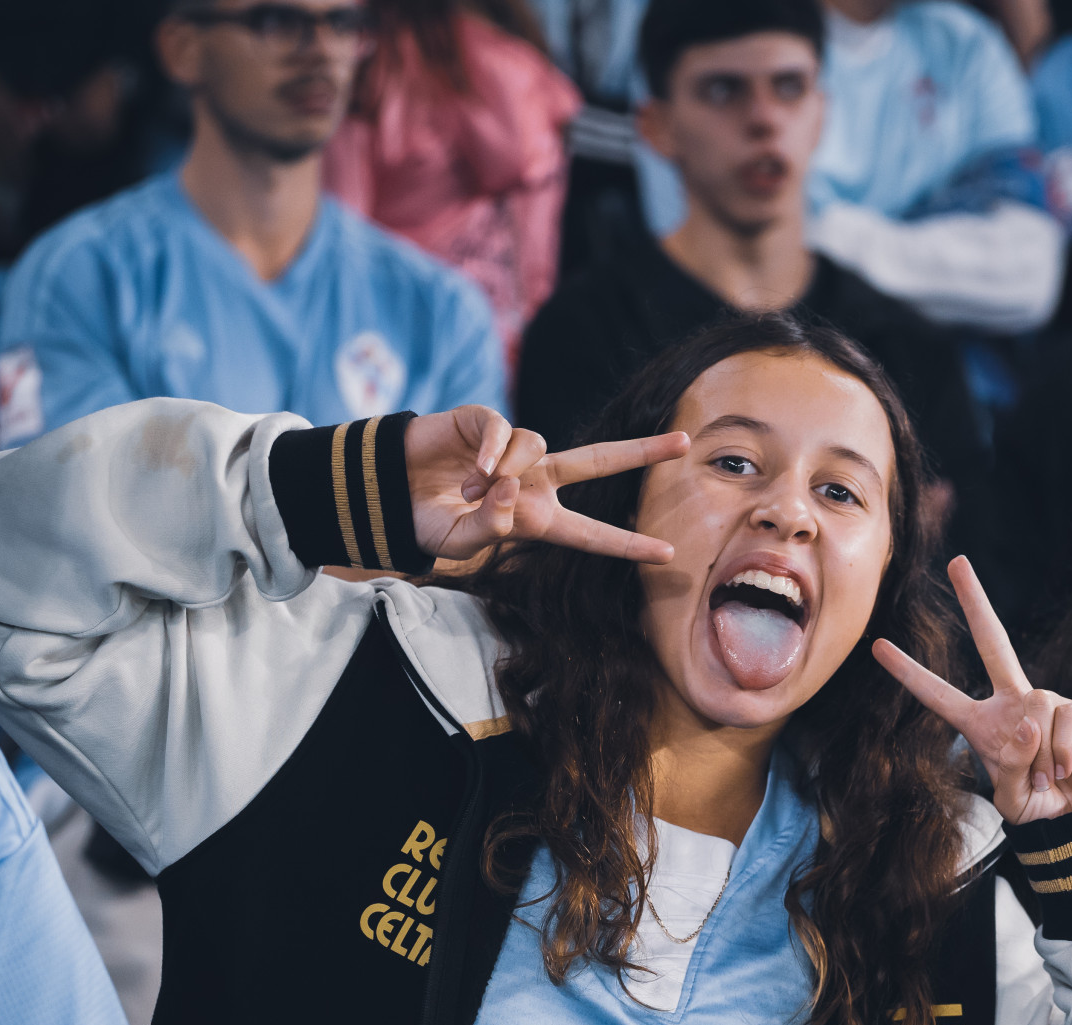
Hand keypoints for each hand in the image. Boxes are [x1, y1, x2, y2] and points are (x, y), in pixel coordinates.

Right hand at [404, 407, 685, 565]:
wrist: (386, 492)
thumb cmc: (425, 522)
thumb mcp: (458, 542)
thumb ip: (488, 528)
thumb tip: (511, 491)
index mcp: (536, 519)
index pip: (591, 533)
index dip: (627, 544)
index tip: (668, 554)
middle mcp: (535, 481)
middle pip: (600, 462)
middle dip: (642, 453)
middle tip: (685, 442)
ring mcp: (513, 451)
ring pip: (539, 445)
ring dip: (508, 470)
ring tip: (472, 491)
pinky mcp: (484, 423)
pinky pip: (504, 430)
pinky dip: (494, 450)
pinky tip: (474, 468)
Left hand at [873, 555, 1071, 823]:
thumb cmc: (1045, 809)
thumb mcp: (1013, 803)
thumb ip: (1011, 770)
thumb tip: (1027, 721)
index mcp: (985, 725)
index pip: (940, 696)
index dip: (910, 674)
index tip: (878, 646)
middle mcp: (1015, 704)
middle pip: (993, 642)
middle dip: (977, 601)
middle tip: (957, 561)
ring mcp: (1051, 703)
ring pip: (1035, 711)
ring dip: (1039, 757)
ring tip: (1049, 780)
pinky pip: (1063, 720)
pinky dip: (1061, 753)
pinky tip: (1068, 770)